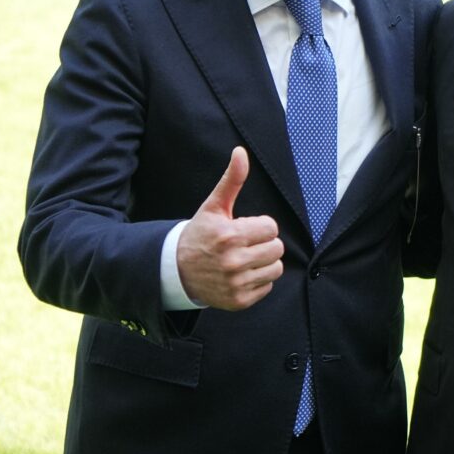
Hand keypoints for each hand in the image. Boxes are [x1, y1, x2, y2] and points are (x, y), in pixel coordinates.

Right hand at [177, 147, 284, 310]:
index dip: (260, 226)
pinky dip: (258, 280)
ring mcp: (236, 283)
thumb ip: (232, 180)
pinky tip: (240, 274)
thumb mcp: (214, 206)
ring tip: (245, 258)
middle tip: (245, 243)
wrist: (176, 270)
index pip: (271, 228)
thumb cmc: (200, 234)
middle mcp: (233, 262)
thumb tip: (241, 152)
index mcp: (229, 235)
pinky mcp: (239, 301)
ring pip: (275, 268)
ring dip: (264, 262)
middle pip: (277, 248)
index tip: (244, 228)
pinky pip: (267, 287)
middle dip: (264, 243)